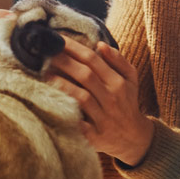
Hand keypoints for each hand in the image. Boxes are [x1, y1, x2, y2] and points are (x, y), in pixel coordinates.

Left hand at [47, 37, 153, 165]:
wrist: (134, 138)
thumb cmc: (127, 102)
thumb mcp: (131, 80)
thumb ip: (118, 61)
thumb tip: (100, 45)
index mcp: (118, 82)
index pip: (93, 60)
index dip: (74, 48)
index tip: (57, 39)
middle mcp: (112, 98)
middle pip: (85, 75)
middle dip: (64, 62)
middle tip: (45, 53)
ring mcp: (103, 118)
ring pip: (81, 97)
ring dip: (62, 84)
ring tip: (45, 74)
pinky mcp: (95, 136)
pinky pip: (79, 123)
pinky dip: (67, 113)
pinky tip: (52, 103)